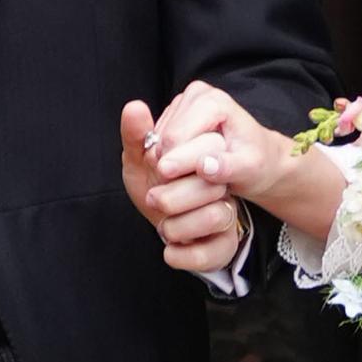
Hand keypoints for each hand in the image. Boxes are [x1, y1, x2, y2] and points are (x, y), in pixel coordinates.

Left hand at [121, 99, 243, 273]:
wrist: (166, 223)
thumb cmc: (155, 185)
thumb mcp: (140, 159)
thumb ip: (137, 135)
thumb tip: (134, 106)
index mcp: (205, 153)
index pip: (205, 147)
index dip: (173, 159)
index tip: (154, 166)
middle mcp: (222, 181)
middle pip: (212, 183)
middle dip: (173, 195)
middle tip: (153, 198)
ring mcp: (227, 212)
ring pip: (215, 216)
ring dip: (177, 226)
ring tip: (161, 225)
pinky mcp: (225, 245)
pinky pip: (212, 251)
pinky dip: (184, 255)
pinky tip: (168, 250)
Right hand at [151, 80, 291, 202]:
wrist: (259, 155)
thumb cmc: (256, 162)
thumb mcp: (249, 169)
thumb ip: (228, 167)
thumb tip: (204, 166)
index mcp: (213, 101)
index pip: (176, 138)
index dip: (179, 167)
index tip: (193, 185)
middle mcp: (196, 93)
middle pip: (164, 139)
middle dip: (173, 165)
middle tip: (196, 182)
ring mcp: (183, 101)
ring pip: (158, 142)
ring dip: (170, 163)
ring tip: (196, 175)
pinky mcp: (175, 112)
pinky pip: (157, 142)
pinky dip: (168, 159)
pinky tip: (188, 168)